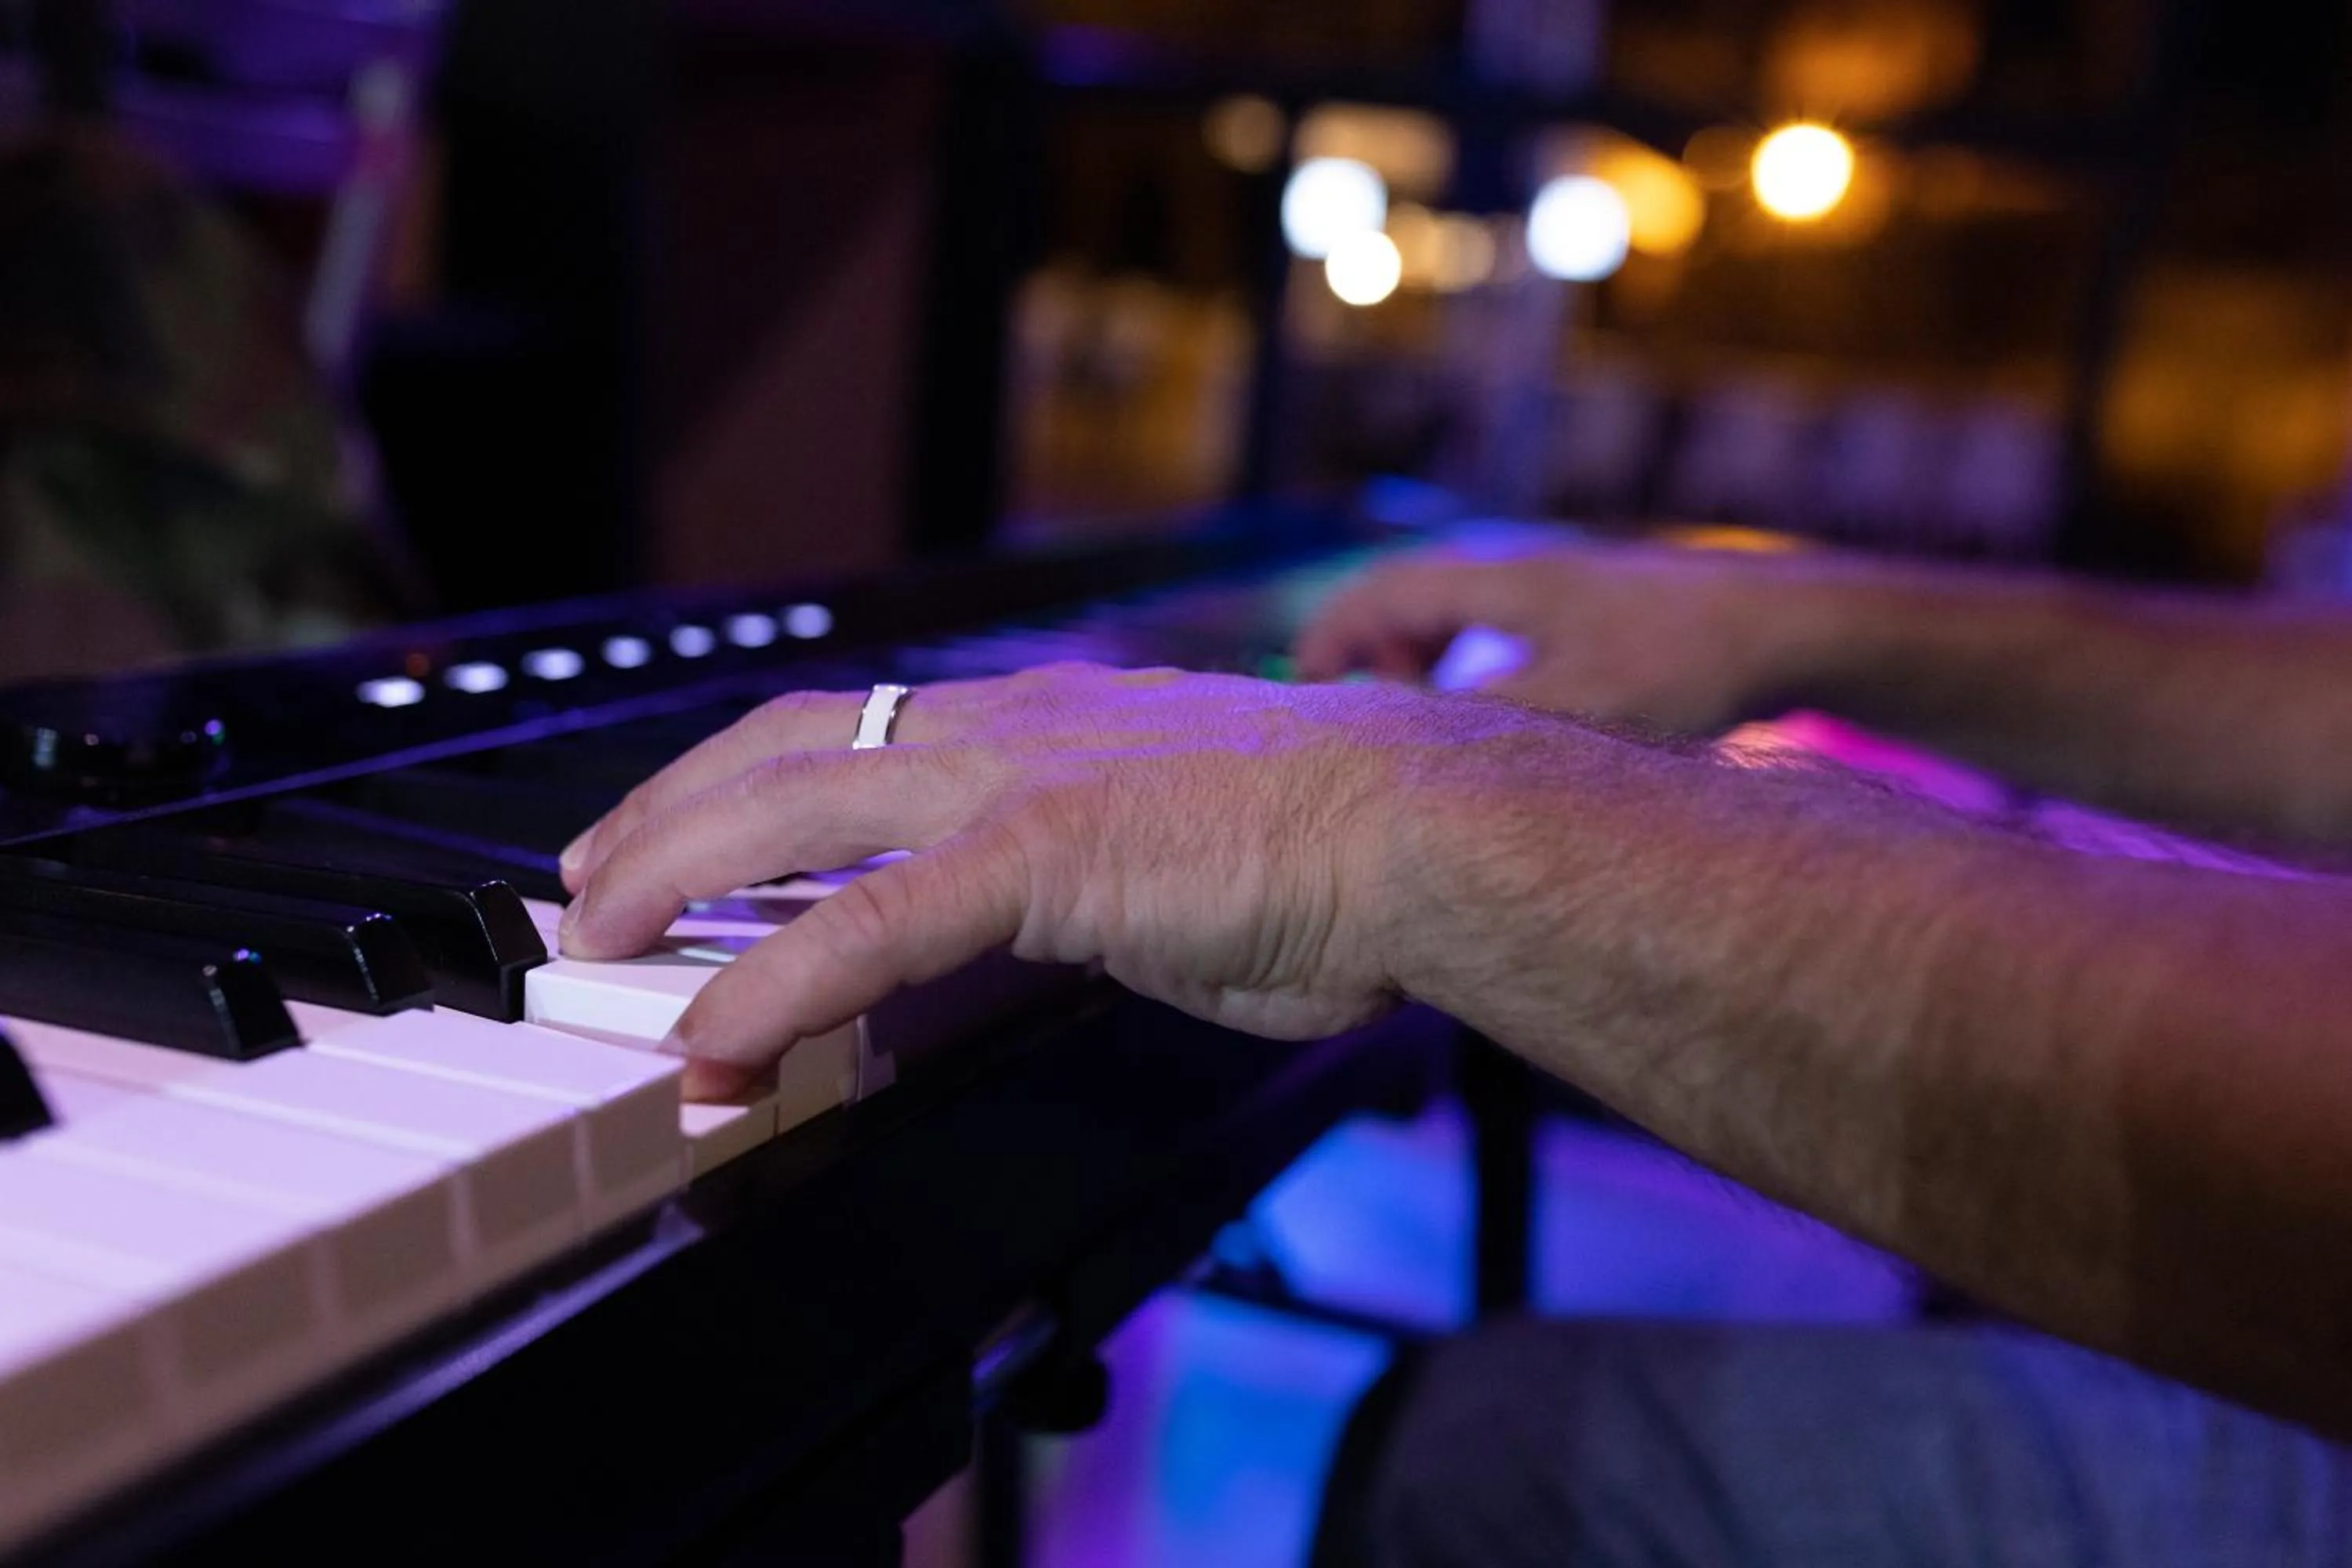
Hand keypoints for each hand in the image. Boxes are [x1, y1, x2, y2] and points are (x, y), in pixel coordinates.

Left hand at [556, 665, 1537, 1097]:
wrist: (1429, 822)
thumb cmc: (1338, 850)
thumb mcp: (1181, 852)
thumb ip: (1099, 878)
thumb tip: (1073, 919)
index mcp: (1046, 723)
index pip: (855, 724)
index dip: (745, 773)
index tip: (684, 822)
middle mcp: (1013, 727)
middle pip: (788, 745)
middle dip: (670, 811)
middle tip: (590, 880)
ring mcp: (1020, 782)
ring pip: (795, 810)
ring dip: (678, 876)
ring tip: (600, 942)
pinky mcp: (1044, 856)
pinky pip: (870, 925)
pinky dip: (775, 986)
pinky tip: (713, 1045)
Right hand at [1293, 539, 1853, 733]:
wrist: (1794, 626)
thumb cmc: (1682, 665)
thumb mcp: (1568, 711)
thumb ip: (1474, 731)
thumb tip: (1392, 758)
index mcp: (1502, 581)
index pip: (1382, 592)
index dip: (1331, 637)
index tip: (1304, 688)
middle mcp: (1528, 572)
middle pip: (1417, 597)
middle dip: (1373, 653)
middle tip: (1354, 711)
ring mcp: (1570, 589)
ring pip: (1467, 616)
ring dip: (1429, 663)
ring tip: (1421, 722)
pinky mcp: (1608, 614)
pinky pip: (1512, 632)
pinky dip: (1481, 669)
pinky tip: (1508, 723)